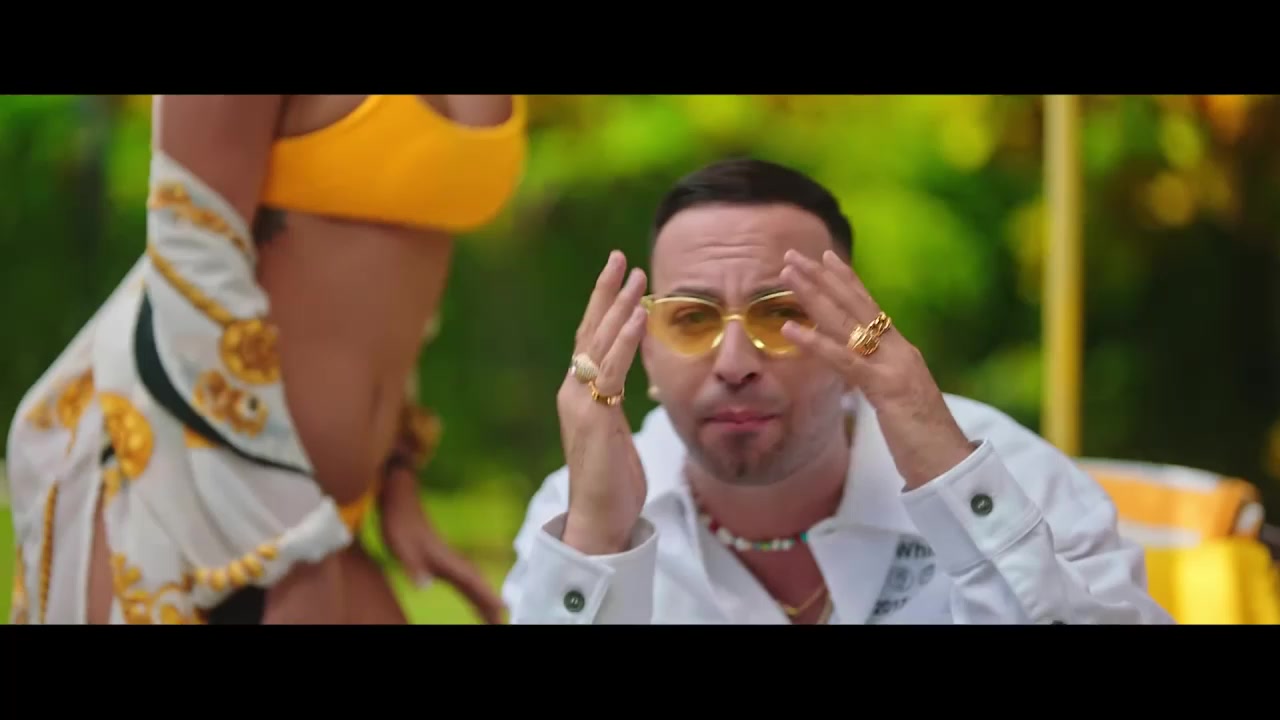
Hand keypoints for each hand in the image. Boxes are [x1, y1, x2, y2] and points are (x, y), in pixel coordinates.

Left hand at [380, 466, 505, 623]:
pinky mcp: (443, 559)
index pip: (470, 581)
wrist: (401, 499)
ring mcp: (449, 559)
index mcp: (444, 560)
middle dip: (490, 603)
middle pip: (477, 585)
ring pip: (474, 582)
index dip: (486, 595)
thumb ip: (413, 566)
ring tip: (496, 615)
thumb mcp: (400, 545)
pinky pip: (466, 579)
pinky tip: (476, 595)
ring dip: (485, 598)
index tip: (503, 608)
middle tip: (503, 622)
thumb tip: (425, 586)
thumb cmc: (398, 522)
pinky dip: (476, 590)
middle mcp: (451, 560)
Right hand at [557, 250, 649, 554]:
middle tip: (620, 255)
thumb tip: (622, 384)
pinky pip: (610, 369)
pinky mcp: (593, 415)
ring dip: (619, 305)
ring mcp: (580, 401)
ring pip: (599, 342)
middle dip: (606, 291)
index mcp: (579, 393)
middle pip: (589, 329)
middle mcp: (573, 391)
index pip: (590, 338)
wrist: (598, 518)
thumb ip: (613, 404)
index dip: (603, 304)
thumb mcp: (615, 433)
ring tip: (636, 274)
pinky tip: (639, 315)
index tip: (619, 274)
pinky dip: (624, 339)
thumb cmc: (611, 481)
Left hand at [779, 250, 973, 489]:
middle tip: (792, 254)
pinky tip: (790, 328)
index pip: (871, 307)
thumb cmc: (925, 440)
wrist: (952, 466)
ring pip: (847, 323)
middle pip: (855, 305)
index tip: (825, 257)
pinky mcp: (887, 388)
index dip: (847, 280)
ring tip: (786, 275)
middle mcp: (900, 351)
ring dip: (813, 295)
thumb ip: (880, 380)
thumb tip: (859, 371)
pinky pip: (845, 360)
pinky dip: (815, 342)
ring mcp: (895, 366)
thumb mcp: (899, 402)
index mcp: (904, 352)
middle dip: (822, 277)